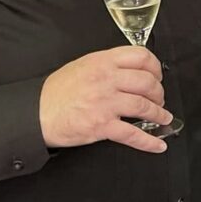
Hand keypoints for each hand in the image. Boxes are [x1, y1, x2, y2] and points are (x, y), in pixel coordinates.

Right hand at [39, 46, 171, 153]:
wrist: (36, 113)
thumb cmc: (58, 91)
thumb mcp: (83, 65)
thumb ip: (108, 65)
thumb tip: (132, 70)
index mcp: (103, 62)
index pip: (141, 56)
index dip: (155, 67)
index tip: (158, 76)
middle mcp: (107, 80)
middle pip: (147, 82)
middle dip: (159, 93)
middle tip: (159, 99)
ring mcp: (105, 103)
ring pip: (144, 106)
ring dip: (159, 114)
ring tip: (163, 117)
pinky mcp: (102, 126)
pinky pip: (132, 134)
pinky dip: (149, 141)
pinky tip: (158, 144)